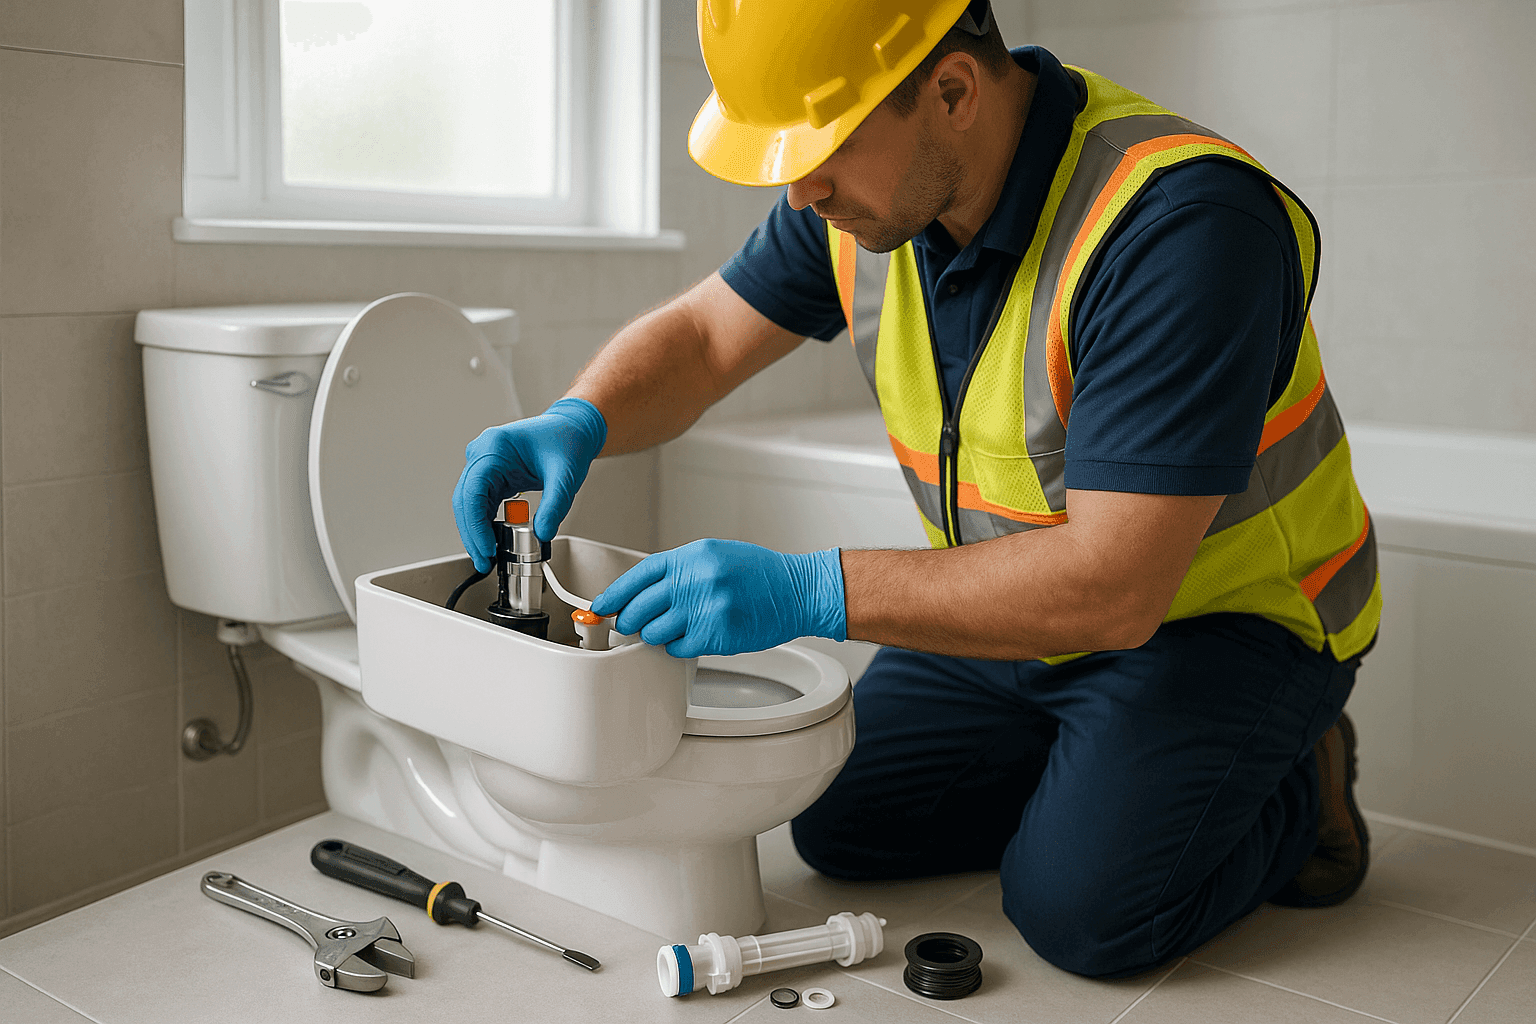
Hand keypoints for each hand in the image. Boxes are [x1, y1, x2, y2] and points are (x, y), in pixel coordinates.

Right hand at [452, 397, 606, 571]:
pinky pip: (481, 504)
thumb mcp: (565, 475)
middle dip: (472, 535)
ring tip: (487, 558)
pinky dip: (485, 524)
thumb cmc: (567, 440)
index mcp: (495, 447)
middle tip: (484, 561)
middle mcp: (483, 454)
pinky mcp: (492, 476)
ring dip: (476, 532)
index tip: (485, 548)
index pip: (473, 491)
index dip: (475, 525)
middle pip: (465, 501)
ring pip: (469, 505)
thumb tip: (543, 534)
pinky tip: (491, 543)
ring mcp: (485, 465)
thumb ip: (555, 505)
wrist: (573, 429)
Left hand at [589, 539, 845, 658]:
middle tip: (632, 624)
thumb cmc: (758, 573)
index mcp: (691, 557)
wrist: (797, 591)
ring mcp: (704, 609)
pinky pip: (677, 649)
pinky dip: (678, 647)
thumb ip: (678, 570)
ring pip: (653, 633)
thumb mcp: (714, 555)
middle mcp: (694, 580)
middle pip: (638, 609)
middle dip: (629, 621)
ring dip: (655, 636)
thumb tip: (641, 592)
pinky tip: (691, 638)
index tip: (601, 606)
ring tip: (671, 630)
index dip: (614, 594)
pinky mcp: (715, 636)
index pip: (637, 577)